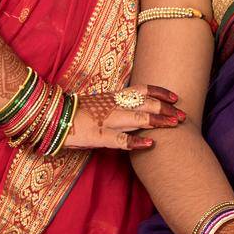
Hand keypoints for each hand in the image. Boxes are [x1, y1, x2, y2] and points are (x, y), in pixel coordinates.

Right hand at [65, 85, 183, 150]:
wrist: (52, 117)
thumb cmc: (77, 112)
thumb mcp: (100, 103)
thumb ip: (117, 105)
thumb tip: (135, 110)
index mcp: (114, 96)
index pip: (142, 89)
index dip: (161, 92)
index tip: (175, 97)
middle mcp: (114, 105)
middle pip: (146, 103)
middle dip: (166, 109)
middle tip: (182, 115)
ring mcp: (107, 120)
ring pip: (139, 118)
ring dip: (159, 122)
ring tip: (175, 125)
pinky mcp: (99, 136)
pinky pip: (121, 139)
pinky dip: (137, 142)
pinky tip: (150, 144)